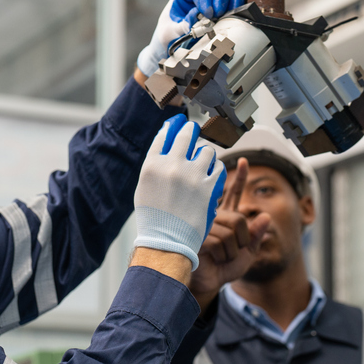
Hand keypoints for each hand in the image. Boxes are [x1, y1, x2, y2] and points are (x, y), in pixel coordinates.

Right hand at [134, 114, 225, 272]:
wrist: (167, 241)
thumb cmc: (154, 218)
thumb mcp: (144, 188)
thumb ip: (155, 167)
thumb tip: (166, 149)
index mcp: (152, 165)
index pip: (164, 136)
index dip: (173, 127)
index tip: (178, 123)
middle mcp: (172, 166)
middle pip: (186, 135)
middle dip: (191, 131)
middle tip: (194, 131)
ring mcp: (191, 175)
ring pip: (206, 150)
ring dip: (205, 154)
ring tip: (203, 162)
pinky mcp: (208, 186)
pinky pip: (219, 167)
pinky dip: (217, 169)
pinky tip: (213, 173)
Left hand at [136, 0, 242, 76]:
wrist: (172, 47)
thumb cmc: (168, 36)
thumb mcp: (169, 33)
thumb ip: (181, 25)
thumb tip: (195, 17)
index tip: (207, 12)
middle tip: (217, 14)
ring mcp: (213, 1)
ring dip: (230, 0)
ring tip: (227, 15)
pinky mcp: (223, 11)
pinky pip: (234, 0)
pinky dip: (238, 4)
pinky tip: (237, 13)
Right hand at [190, 158, 270, 309]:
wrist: (208, 283)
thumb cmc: (225, 267)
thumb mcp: (248, 252)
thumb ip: (256, 235)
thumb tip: (267, 216)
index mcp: (226, 216)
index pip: (234, 193)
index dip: (240, 178)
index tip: (244, 161)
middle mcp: (214, 217)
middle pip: (239, 220)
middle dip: (242, 241)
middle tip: (233, 252)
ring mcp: (203, 225)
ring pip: (230, 233)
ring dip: (231, 252)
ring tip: (220, 257)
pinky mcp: (195, 236)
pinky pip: (218, 242)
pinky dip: (222, 255)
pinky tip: (212, 259)